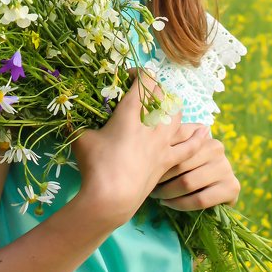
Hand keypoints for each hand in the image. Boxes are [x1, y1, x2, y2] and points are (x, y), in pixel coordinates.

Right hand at [71, 75, 210, 226]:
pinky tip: (202, 131)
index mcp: (131, 111)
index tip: (128, 77)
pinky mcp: (168, 161)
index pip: (144, 80)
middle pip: (162, 94)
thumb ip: (79, 120)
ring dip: (170, 106)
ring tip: (161, 108)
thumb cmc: (95, 165)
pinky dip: (196, 137)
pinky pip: (190, 146)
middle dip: (151, 88)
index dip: (138, 73)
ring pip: (177, 114)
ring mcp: (163, 142)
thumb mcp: (81, 136)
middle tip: (139, 92)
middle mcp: (152, 123)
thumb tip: (69, 112)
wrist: (111, 198)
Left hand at [150, 126, 239, 210]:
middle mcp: (217, 148)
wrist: (218, 191)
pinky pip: (200, 199)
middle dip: (161, 178)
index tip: (145, 169)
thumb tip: (147, 127)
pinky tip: (168, 204)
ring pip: (188, 183)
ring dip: (167, 193)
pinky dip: (180, 204)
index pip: (175, 147)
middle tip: (148, 186)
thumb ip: (170, 142)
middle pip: (180, 165)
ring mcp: (226, 167)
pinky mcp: (232, 187)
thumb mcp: (181, 153)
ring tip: (156, 196)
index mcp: (204, 136)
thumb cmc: (191, 168)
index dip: (158, 160)